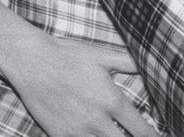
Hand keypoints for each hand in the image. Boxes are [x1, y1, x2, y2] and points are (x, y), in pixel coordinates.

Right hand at [0, 0, 159, 136]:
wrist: (31, 62)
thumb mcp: (103, 55)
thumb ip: (129, 62)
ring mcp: (77, 131)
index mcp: (112, 100)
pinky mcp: (59, 135)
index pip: (140, 128)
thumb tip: (151, 63)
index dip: (152, 136)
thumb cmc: (69, 56)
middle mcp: (97, 120)